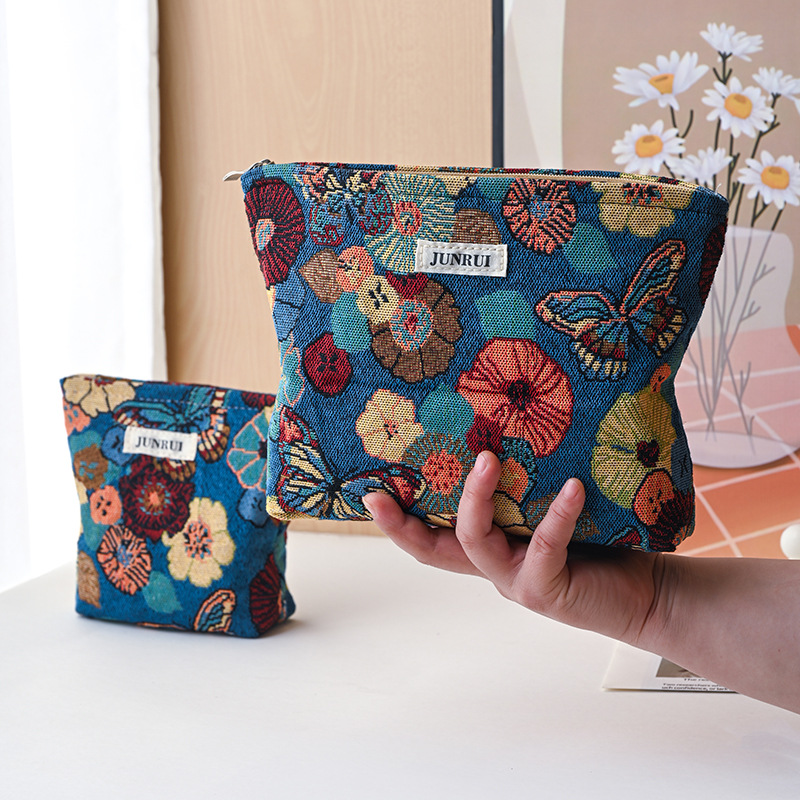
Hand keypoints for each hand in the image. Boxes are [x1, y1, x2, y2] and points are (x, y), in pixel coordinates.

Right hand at [364, 451, 669, 646]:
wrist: (646, 594)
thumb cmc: (599, 543)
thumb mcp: (550, 509)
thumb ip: (528, 484)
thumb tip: (512, 419)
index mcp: (488, 548)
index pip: (430, 537)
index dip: (396, 522)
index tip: (367, 493)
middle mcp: (494, 566)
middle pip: (434, 550)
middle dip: (402, 525)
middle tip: (381, 494)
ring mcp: (517, 580)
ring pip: (475, 544)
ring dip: (475, 500)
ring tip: (486, 460)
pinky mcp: (549, 589)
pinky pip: (544, 548)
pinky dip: (556, 515)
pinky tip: (573, 487)